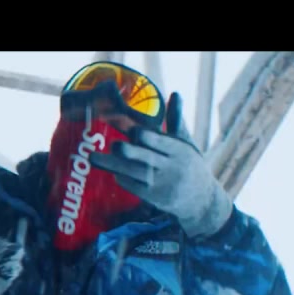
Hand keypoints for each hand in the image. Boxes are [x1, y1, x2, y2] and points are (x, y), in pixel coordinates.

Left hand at [89, 93, 232, 238]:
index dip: (149, 138)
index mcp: (180, 151)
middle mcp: (171, 168)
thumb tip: (175, 94)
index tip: (134, 130)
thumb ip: (176, 120)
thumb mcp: (187, 143)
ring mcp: (162, 185)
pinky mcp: (154, 198)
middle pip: (148, 159)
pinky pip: (134, 187)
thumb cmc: (189, 165)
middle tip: (113, 145)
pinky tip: (112, 171)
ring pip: (136, 174)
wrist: (200, 200)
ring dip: (114, 166)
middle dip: (131, 153)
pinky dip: (123, 179)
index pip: (163, 143)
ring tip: (93, 158)